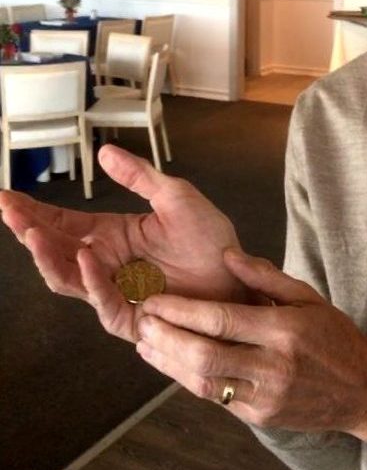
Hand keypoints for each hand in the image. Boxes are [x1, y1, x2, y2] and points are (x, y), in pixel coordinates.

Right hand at [0, 144, 243, 342]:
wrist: (240, 278)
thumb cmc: (211, 240)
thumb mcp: (176, 196)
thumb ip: (139, 177)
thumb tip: (104, 152)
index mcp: (114, 235)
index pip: (63, 223)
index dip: (34, 211)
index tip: (5, 196)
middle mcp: (108, 265)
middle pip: (56, 250)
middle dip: (29, 230)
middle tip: (9, 210)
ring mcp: (117, 292)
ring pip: (69, 278)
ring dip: (48, 256)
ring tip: (33, 233)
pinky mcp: (134, 316)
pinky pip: (104, 302)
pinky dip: (93, 281)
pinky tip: (88, 257)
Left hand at [136, 248, 366, 446]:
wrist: (363, 390)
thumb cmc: (335, 336)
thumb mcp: (307, 295)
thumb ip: (264, 275)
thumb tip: (227, 254)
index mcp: (285, 330)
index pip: (221, 320)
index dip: (182, 311)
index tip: (155, 300)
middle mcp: (273, 366)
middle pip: (204, 354)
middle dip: (167, 338)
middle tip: (143, 322)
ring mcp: (265, 396)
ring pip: (204, 383)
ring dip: (169, 363)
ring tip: (146, 343)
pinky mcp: (260, 417)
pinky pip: (215, 398)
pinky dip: (188, 380)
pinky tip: (173, 363)